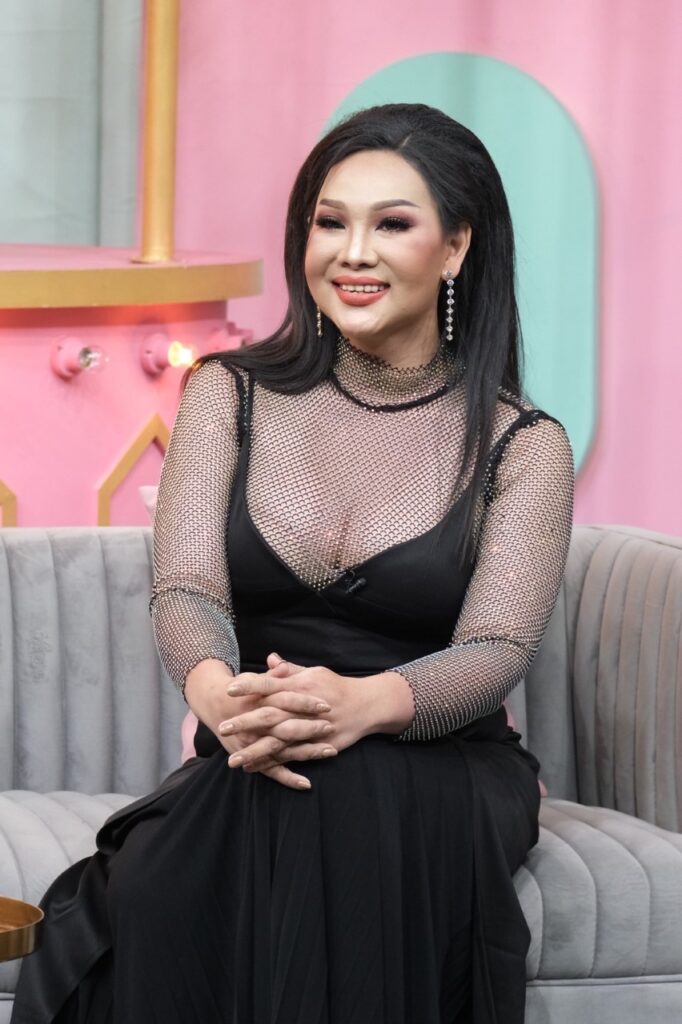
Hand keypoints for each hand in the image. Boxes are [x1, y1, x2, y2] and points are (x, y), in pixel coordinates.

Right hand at [183, 657, 327, 790]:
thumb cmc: (241, 690)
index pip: (285, 701)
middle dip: (309, 728)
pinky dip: (288, 778)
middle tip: (331, 727)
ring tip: (331, 751)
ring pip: (283, 750)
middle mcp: (256, 724)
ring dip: (307, 752)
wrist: (215, 704)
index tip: (326, 705)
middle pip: (286, 727)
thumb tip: (282, 665)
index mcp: (259, 701)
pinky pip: (272, 771)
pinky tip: (306, 784)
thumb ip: (272, 675)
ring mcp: (254, 743)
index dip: (305, 703)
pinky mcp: (252, 758)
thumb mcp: (254, 679)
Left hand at [219, 654, 373, 777]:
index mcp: (301, 686)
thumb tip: (270, 659)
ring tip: (233, 760)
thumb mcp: (315, 672)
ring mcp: (311, 729)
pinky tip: (254, 767)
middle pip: (270, 716)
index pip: (271, 685)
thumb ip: (290, 670)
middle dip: (246, 722)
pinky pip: (291, 757)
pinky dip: (273, 763)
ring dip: (255, 751)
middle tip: (223, 727)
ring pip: (278, 742)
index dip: (250, 686)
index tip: (229, 688)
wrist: (367, 705)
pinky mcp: (317, 746)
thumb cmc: (337, 686)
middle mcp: (304, 708)